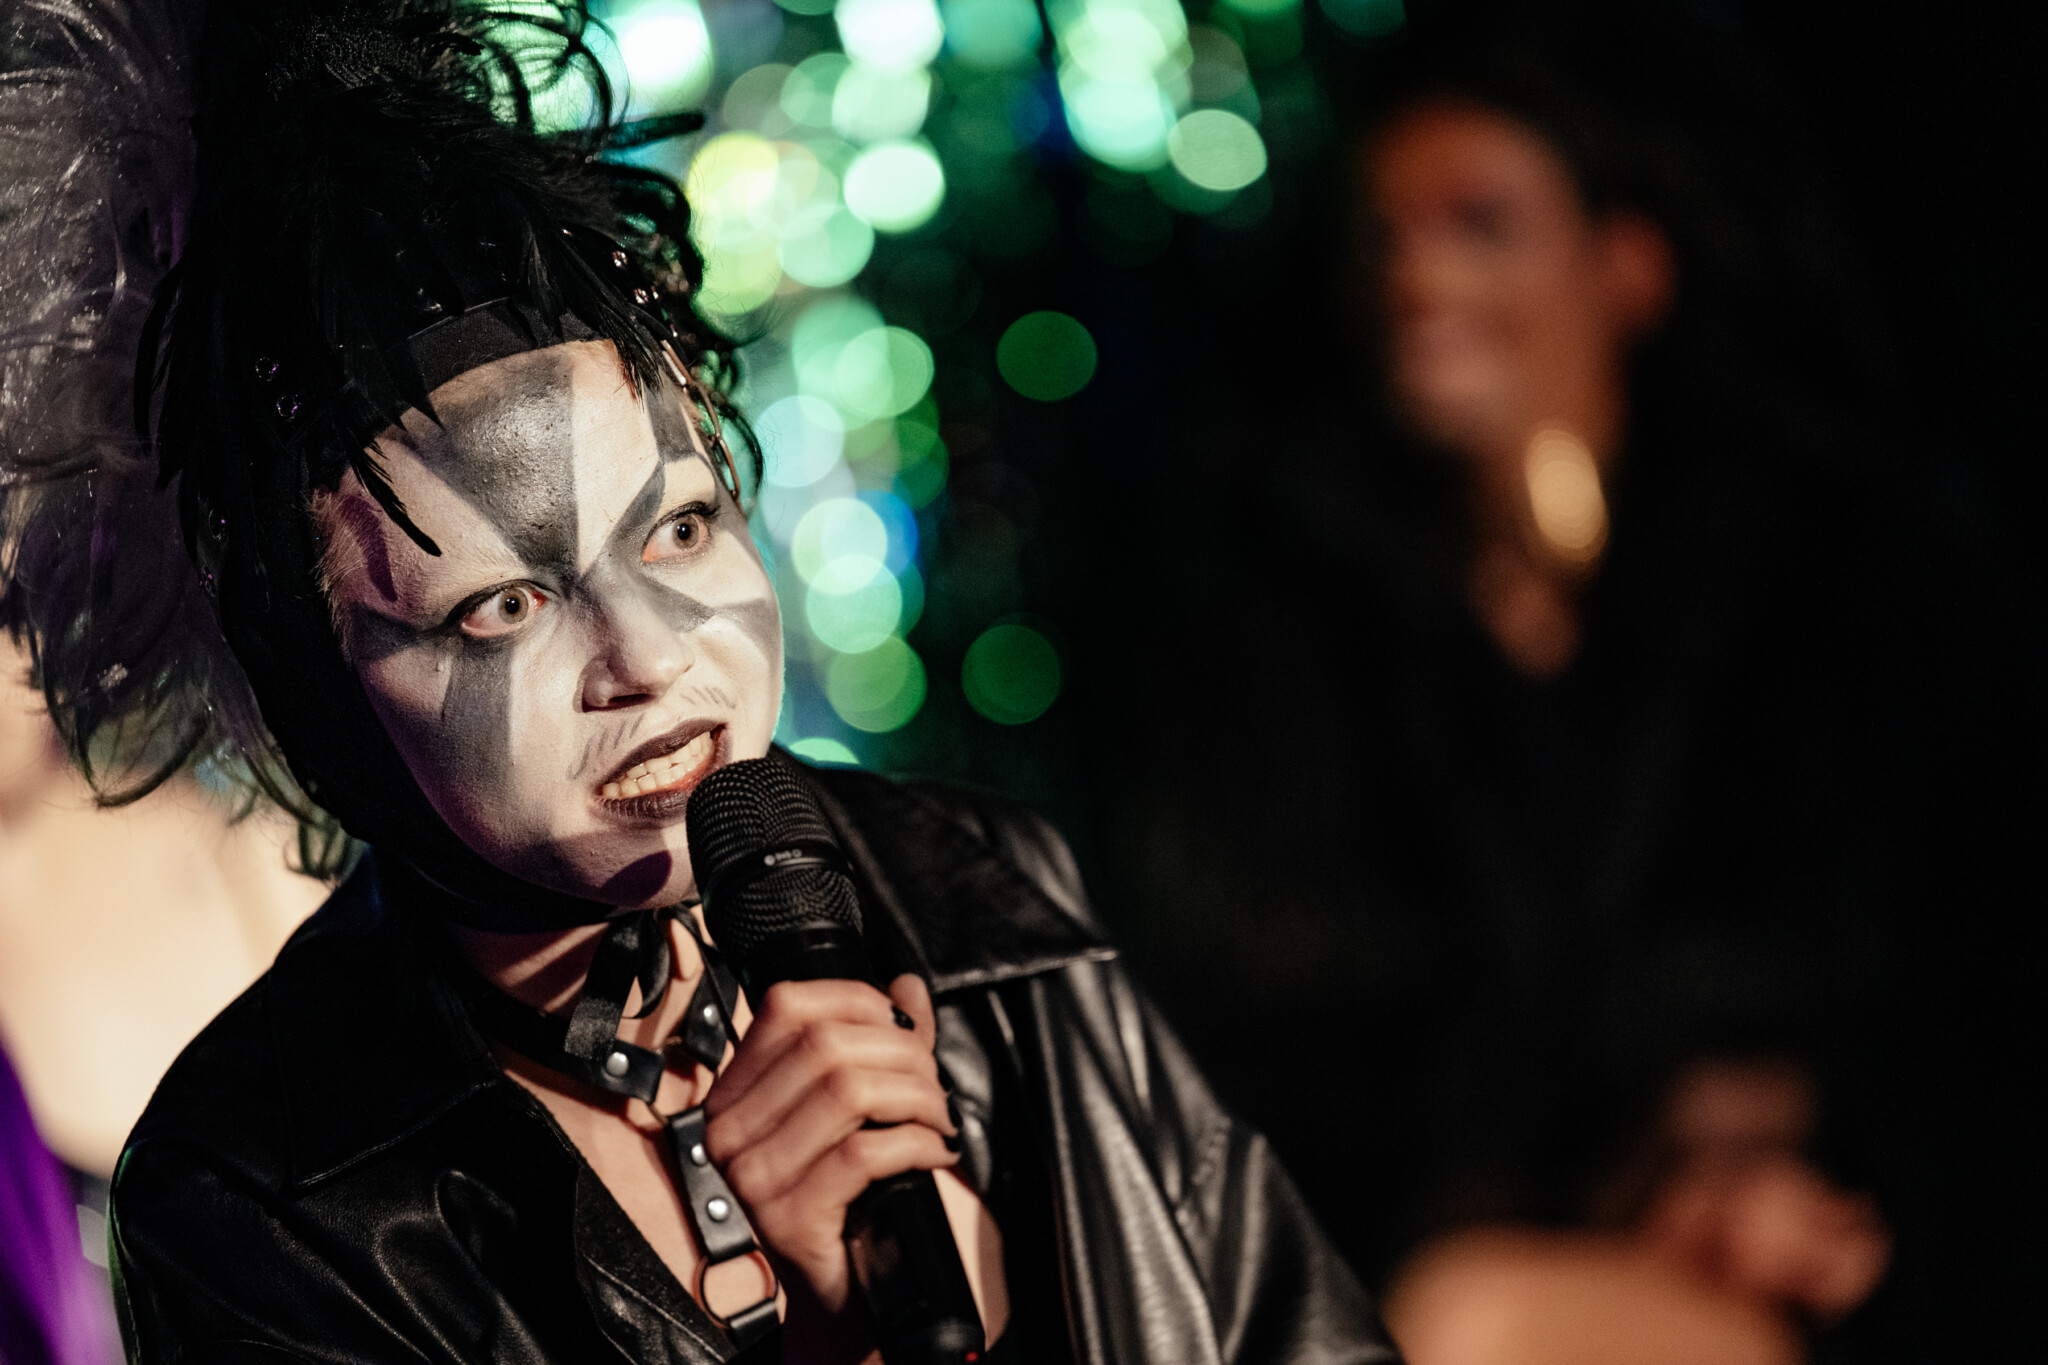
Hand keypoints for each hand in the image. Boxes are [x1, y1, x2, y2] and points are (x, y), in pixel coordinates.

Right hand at [702, 973, 957, 1350]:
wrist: (841, 1288)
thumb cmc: (847, 1196)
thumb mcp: (860, 1107)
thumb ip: (883, 1042)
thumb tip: (906, 986)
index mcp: (738, 1091)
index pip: (787, 1006)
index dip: (858, 1000)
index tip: (903, 1025)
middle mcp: (732, 1129)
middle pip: (827, 1045)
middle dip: (903, 1055)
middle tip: (934, 1084)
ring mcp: (753, 1176)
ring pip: (848, 1092)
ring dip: (916, 1098)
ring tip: (939, 1118)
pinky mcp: (788, 1216)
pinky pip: (864, 1154)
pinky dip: (915, 1145)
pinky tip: (934, 1153)